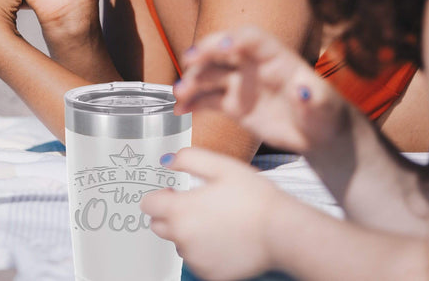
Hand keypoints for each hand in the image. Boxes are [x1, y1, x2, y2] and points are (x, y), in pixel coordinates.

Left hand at [141, 148, 286, 279]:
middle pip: (159, 225)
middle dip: (171, 214)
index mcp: (180, 210)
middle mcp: (183, 238)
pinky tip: (225, 237)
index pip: (148, 204)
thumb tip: (168, 160)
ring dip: (189, 232)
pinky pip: (197, 259)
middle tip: (197, 205)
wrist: (281, 231)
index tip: (174, 192)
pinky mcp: (209, 274)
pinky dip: (205, 249)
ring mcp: (195, 259)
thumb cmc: (255, 198)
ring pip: (180, 243)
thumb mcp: (221, 166)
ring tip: (218, 220)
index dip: (160, 195)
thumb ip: (189, 158)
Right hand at [176, 26, 348, 153]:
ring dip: (193, 80)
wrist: (316, 133)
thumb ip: (314, 97)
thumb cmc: (324, 113)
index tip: (224, 46)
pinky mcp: (233, 104)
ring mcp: (241, 83)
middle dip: (206, 51)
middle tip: (189, 60)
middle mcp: (254, 65)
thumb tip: (304, 89)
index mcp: (276, 57)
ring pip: (211, 75)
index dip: (237, 38)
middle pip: (224, 50)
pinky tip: (180, 110)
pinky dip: (193, 103)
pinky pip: (208, 99)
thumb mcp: (324, 106)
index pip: (253, 39)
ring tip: (179, 93)